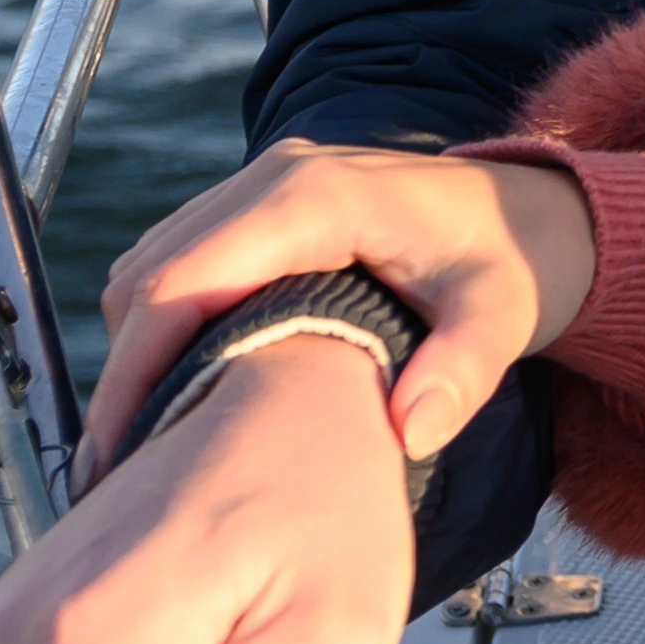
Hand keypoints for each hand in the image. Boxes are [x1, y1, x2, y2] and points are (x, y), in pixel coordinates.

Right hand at [79, 137, 596, 477]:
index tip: (117, 450)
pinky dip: (160, 325)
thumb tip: (409, 430)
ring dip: (137, 350)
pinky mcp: (258, 206)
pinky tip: (180, 393)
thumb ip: (462, 371)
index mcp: (314, 198)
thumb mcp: (503, 317)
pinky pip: (178, 263)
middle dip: (124, 371)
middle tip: (120, 465)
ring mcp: (260, 186)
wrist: (527, 213)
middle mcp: (272, 178)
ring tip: (146, 439)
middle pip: (147, 275)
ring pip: (150, 268)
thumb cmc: (509, 262)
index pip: (181, 281)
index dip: (135, 368)